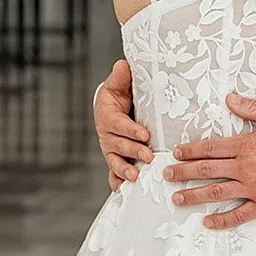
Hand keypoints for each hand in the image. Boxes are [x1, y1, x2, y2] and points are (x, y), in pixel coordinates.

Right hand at [95, 59, 151, 188]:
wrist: (117, 106)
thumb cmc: (121, 94)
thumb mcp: (120, 84)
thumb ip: (121, 77)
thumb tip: (123, 65)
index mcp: (107, 115)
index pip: (118, 124)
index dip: (130, 130)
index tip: (145, 135)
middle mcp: (106, 134)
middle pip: (118, 145)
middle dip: (133, 151)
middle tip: (148, 156)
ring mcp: (110, 148)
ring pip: (115, 161)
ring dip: (124, 169)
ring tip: (136, 176)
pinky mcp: (116, 159)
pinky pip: (114, 173)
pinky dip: (117, 182)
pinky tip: (122, 190)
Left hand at [165, 94, 255, 228]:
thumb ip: (251, 107)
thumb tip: (229, 99)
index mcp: (246, 145)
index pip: (210, 148)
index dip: (191, 150)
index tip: (176, 152)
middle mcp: (245, 167)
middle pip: (207, 170)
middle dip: (183, 172)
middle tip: (166, 175)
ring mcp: (254, 188)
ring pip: (217, 193)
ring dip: (194, 196)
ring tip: (177, 199)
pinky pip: (240, 214)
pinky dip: (222, 220)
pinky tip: (207, 223)